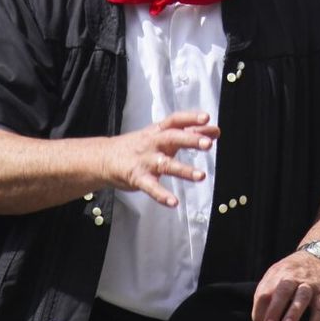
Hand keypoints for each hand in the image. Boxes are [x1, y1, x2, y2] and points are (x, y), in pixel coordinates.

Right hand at [102, 111, 217, 206]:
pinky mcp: (137, 178)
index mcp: (159, 131)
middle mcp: (152, 143)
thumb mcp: (162, 135)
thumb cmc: (140, 145)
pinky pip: (151, 187)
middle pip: (172, 138)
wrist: (103, 158)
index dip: (190, 118)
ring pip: (165, 164)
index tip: (207, 118)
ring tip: (201, 176)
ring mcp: (144, 160)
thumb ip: (189, 133)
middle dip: (190, 140)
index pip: (175, 120)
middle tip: (208, 145)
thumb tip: (216, 130)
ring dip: (184, 170)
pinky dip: (162, 195)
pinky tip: (174, 202)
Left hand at [252, 250, 319, 320]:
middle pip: (283, 291)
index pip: (265, 291)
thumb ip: (266, 293)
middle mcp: (294, 277)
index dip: (259, 309)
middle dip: (275, 309)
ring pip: (302, 296)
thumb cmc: (292, 272)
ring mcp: (310, 284)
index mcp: (279, 274)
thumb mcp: (276, 274)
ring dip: (293, 312)